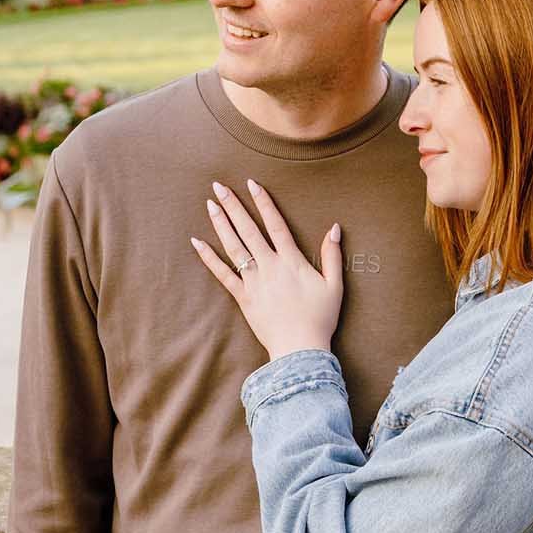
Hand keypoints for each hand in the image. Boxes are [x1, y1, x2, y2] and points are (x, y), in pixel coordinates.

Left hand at [191, 179, 343, 360]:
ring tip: (210, 204)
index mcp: (291, 261)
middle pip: (248, 230)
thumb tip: (334, 227)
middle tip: (219, 186)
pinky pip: (223, 274)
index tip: (252, 184)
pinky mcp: (242, 297)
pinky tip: (197, 242)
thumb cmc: (320, 318)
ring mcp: (253, 282)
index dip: (263, 202)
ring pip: (233, 247)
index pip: (275, 224)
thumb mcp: (334, 285)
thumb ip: (332, 255)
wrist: (299, 349)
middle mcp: (269, 266)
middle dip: (233, 206)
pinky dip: (209, 258)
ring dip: (221, 224)